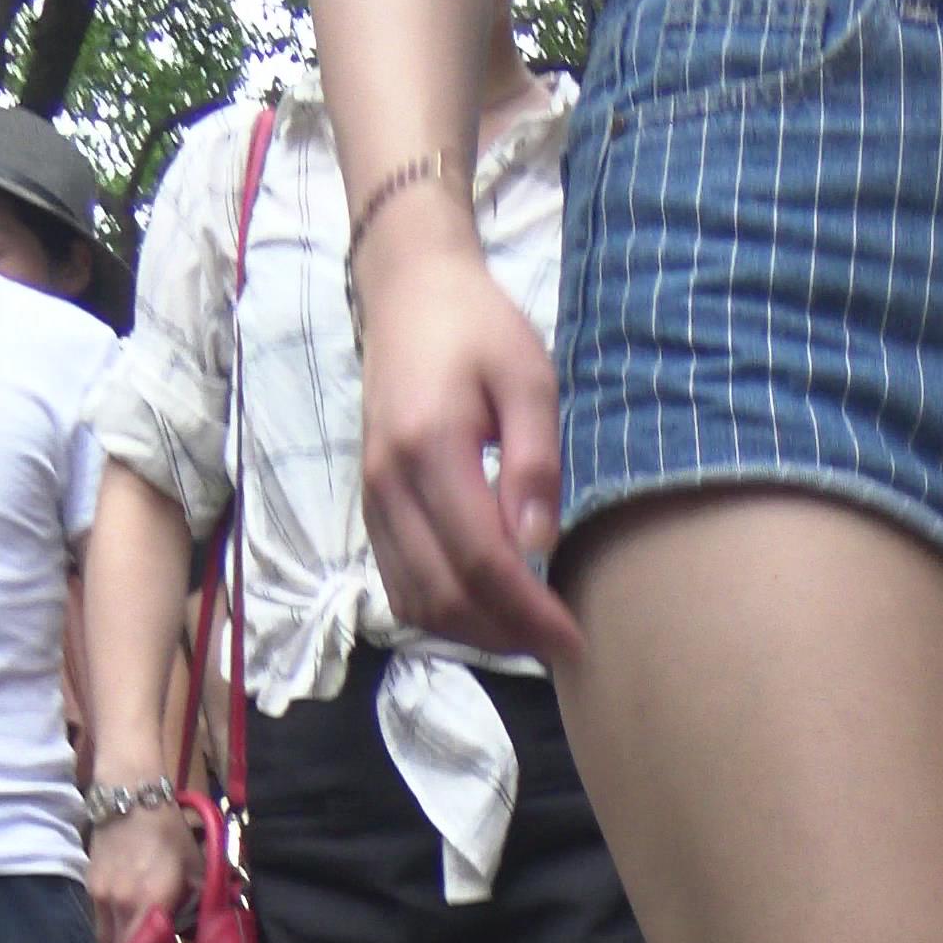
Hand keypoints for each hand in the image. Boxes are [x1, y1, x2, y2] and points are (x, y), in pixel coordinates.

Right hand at [87, 796, 197, 942]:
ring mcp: (101, 896)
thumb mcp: (195, 867)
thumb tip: (199, 931)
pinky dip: (112, 929)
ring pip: (106, 939)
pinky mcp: (90, 887)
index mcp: (150, 901)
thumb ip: (198, 902)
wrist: (130, 798)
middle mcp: (121, 904)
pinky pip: (100, 920)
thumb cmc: (169, 833)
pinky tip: (126, 926)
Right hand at [355, 230, 581, 665]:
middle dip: (506, 634)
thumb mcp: (528, 377)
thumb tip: (538, 545)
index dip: (526, 610)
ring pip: (416, 601)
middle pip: (444, 594)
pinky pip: (399, 585)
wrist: (409, 295)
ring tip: (529, 636)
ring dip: (474, 634)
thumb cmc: (478, 329)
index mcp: (428, 448)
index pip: (478, 559)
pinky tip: (489, 612)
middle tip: (561, 647)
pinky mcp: (370, 507)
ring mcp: (371, 499)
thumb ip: (534, 460)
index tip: (573, 636)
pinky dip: (443, 614)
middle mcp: (387, 483)